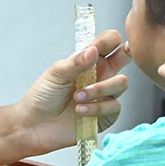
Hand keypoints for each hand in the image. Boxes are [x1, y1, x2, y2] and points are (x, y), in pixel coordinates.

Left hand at [15, 29, 130, 154]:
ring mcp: (104, 94)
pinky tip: (80, 110)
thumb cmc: (43, 96)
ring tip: (78, 97)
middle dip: (128, 53)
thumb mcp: (56, 74)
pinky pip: (114, 107)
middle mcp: (100, 75)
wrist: (36, 125)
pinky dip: (96, 109)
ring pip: (121, 83)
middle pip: (125, 57)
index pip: (108, 42)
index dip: (110, 39)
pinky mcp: (106, 114)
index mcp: (88, 60)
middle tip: (121, 55)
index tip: (102, 44)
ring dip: (99, 89)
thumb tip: (93, 49)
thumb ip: (76, 62)